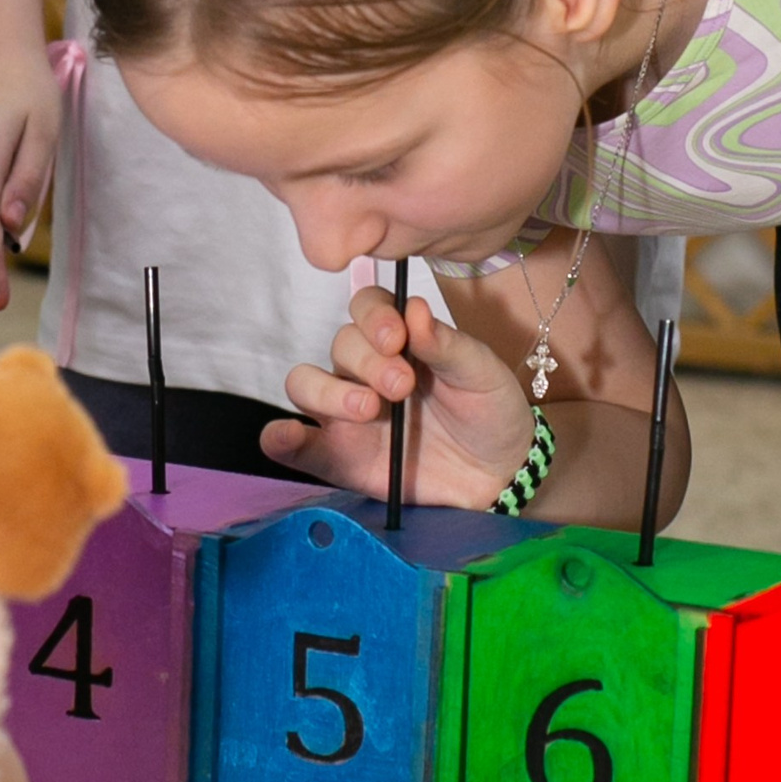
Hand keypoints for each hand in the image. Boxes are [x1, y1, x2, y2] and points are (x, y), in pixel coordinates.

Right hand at [261, 286, 535, 506]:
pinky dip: (281, 438)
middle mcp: (364, 370)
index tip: (396, 338)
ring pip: (305, 384)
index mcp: (399, 340)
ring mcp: (345, 413)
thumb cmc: (489, 411)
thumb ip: (446, 344)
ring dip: (327, 392)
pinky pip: (296, 444)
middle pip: (339, 345)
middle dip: (366, 362)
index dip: (373, 316)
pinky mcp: (338, 457)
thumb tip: (414, 309)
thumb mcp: (481, 373)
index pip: (366, 307)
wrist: (499, 474)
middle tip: (402, 387)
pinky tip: (286, 435)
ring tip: (368, 410)